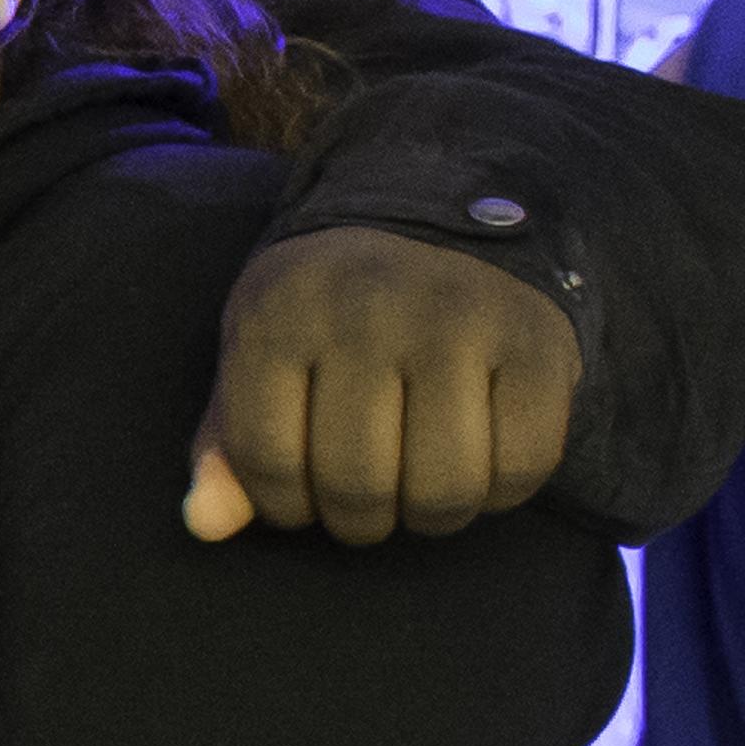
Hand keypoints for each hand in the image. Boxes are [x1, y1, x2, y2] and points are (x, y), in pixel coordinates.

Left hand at [186, 226, 581, 544]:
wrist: (434, 221)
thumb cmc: (327, 311)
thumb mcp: (259, 353)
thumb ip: (226, 442)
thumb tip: (205, 524)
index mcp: (282, 313)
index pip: (267, 461)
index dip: (282, 506)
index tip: (300, 498)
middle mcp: (369, 311)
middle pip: (359, 484)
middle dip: (359, 521)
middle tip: (366, 504)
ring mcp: (461, 323)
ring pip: (444, 487)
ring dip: (429, 516)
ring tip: (418, 490)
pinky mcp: (538, 342)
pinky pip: (524, 466)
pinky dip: (501, 493)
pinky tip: (480, 465)